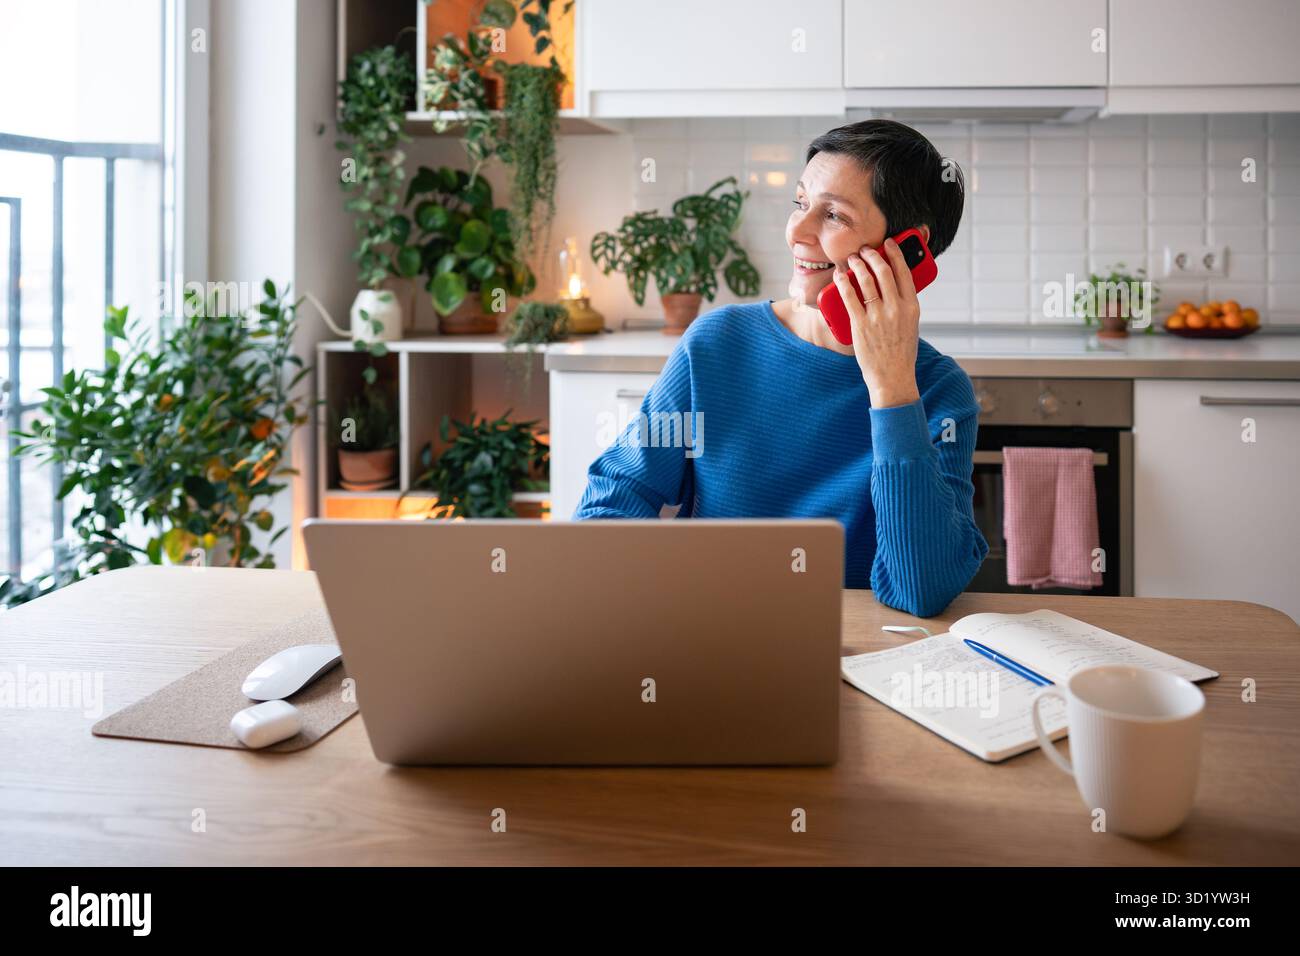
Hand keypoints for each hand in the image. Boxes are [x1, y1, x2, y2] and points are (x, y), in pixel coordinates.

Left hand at [833, 237, 921, 408]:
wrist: (892, 377)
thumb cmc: (901, 352)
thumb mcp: (911, 326)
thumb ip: (903, 306)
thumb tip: (892, 287)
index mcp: (912, 307)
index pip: (904, 272)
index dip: (896, 253)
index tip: (889, 244)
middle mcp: (896, 308)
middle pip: (883, 271)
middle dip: (872, 255)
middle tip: (865, 250)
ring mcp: (878, 316)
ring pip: (865, 280)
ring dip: (857, 264)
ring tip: (852, 259)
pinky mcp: (860, 325)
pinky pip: (849, 296)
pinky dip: (843, 282)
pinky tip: (840, 275)